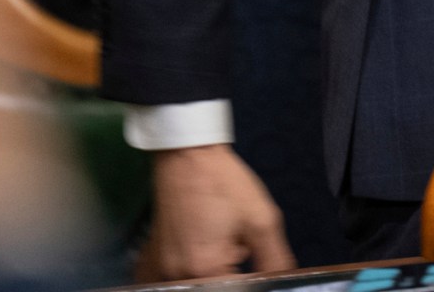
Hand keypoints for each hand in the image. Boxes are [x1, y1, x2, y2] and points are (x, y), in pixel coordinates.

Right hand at [144, 144, 294, 279]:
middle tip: (236, 245)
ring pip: (197, 283)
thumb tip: (279, 283)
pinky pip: (178, 276)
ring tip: (219, 238)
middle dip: (231, 273)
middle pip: (214, 287)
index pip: (236, 291)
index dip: (250, 280)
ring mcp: (160, 267)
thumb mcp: (261, 221)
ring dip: (213, 270)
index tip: (248, 256)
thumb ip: (275, 261)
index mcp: (204, 268)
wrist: (188, 155)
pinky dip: (195, 266)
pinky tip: (203, 242)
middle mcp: (176, 274)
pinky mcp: (153, 258)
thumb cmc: (222, 182)